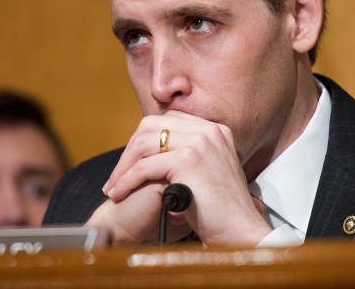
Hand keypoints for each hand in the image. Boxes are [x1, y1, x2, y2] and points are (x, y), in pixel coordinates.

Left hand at [102, 111, 271, 245]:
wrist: (241, 233)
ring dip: (122, 167)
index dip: (143, 140)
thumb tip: (158, 155)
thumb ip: (189, 156)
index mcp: (213, 130)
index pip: (167, 121)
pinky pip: (144, 167)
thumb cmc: (221, 213)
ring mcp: (199, 143)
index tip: (130, 163)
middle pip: (151, 126)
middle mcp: (208, 131)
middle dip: (129, 150)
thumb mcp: (207, 173)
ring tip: (113, 188)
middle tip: (116, 176)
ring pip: (144, 144)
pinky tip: (119, 194)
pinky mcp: (188, 160)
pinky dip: (126, 181)